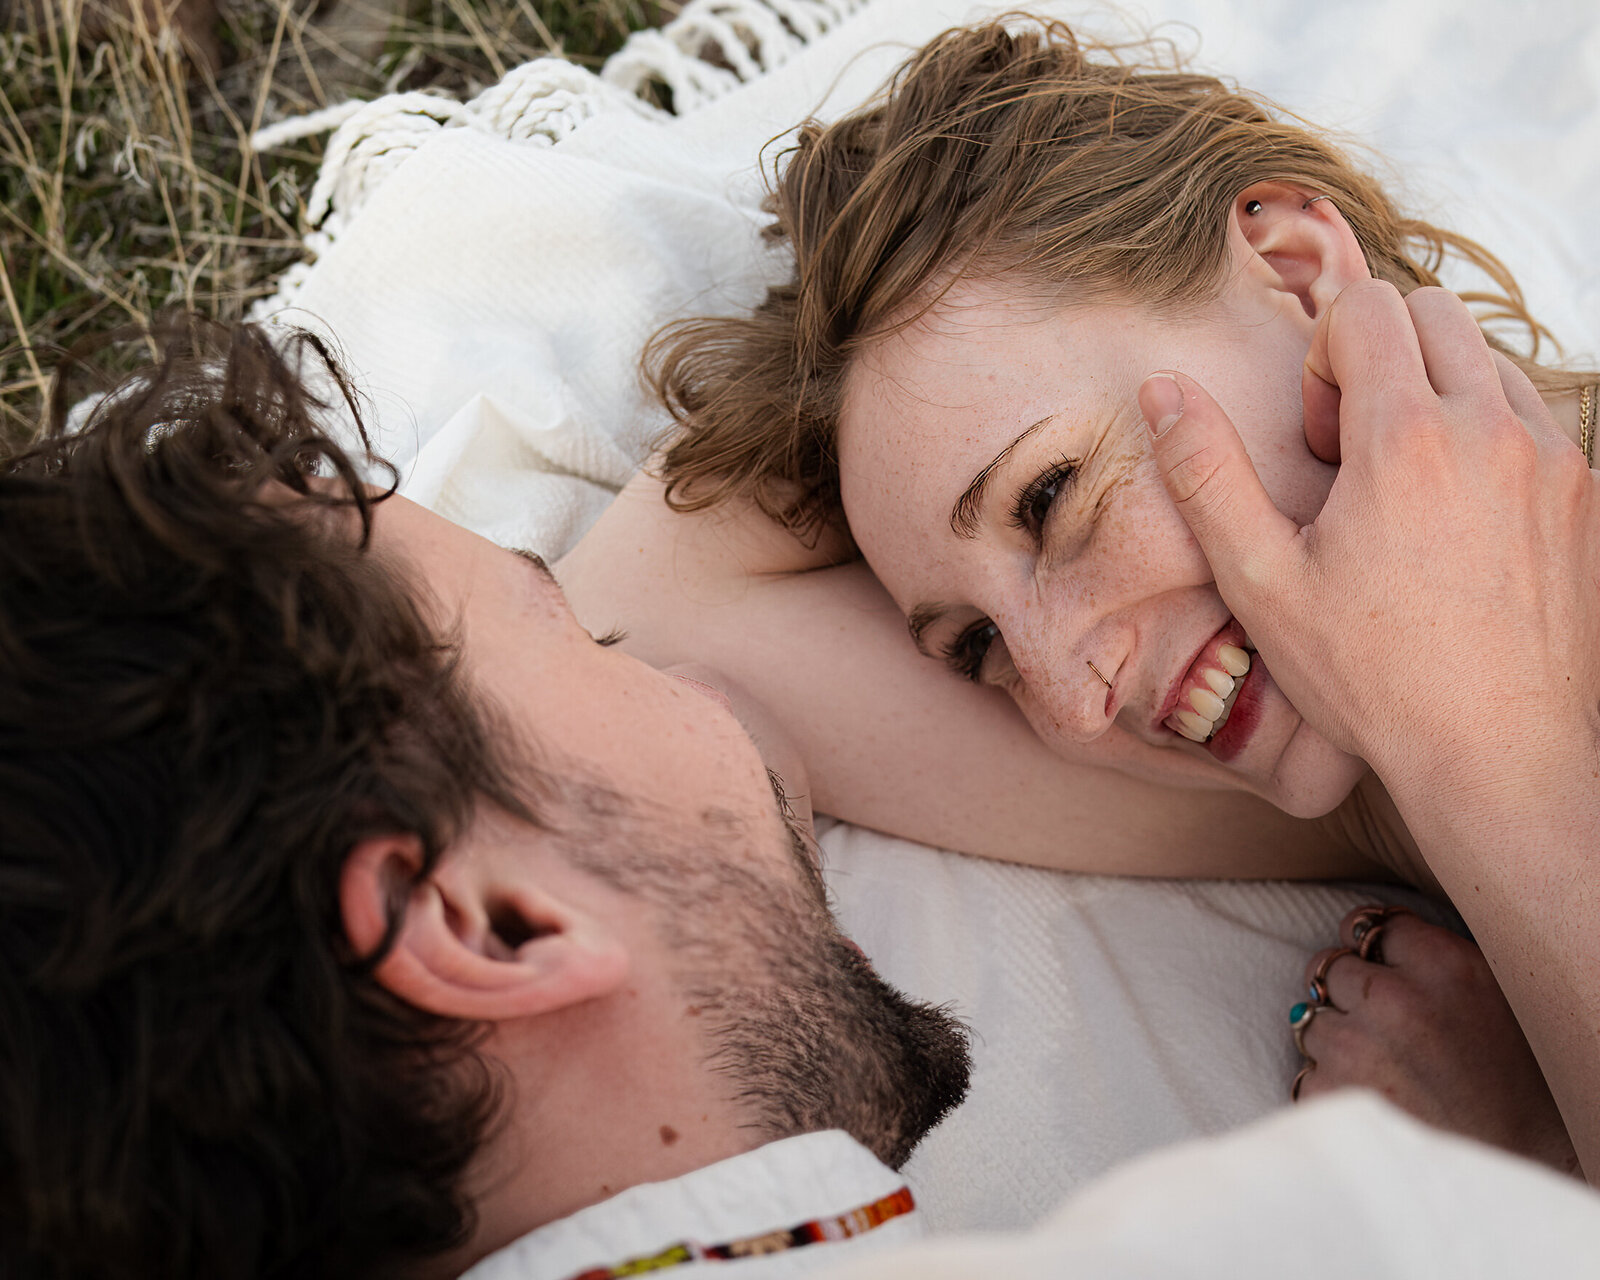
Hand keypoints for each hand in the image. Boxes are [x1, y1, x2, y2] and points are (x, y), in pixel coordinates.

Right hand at [1139, 282, 1599, 801]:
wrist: (1498, 755)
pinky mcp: (1591, 499)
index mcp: (1407, 437)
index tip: (1320, 440)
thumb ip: (1206, 473)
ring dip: (1440, 399)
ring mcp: (1556, 462)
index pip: (1367, 305)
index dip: (1323, 358)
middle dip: (1382, 361)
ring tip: (1409, 496)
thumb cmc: (1372, 677)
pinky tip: (1459, 526)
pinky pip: (1538, 423)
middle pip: (1434, 314)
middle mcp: (1495, 430)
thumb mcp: (1261, 581)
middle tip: (1357, 459)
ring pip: (1491, 364)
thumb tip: (1162, 390)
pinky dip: (1491, 443)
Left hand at [1293, 906, 1577, 1176]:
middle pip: (1330, 966)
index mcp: (1445, 967)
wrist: (1523, 1171)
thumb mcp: (1494, 998)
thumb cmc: (1518, 1085)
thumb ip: (1434, 961)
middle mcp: (1396, 1000)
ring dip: (1334, 1039)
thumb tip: (1375, 935)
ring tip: (1380, 1070)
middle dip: (1347, 993)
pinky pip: (1307, 1072)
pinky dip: (1329, 1086)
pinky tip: (1373, 1102)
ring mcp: (1358, 1047)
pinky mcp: (1332, 1094)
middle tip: (1384, 1028)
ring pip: (1309, 1017)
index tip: (1388, 973)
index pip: (1372, 926)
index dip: (1377, 953)